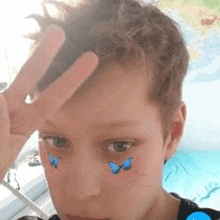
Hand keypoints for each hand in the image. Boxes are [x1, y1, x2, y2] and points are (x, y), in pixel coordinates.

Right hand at [0, 25, 98, 179]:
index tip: (91, 59)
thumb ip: (1, 133)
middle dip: (45, 53)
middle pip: (31, 75)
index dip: (73, 78)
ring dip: (2, 96)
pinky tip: (0, 109)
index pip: (54, 97)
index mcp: (24, 123)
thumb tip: (1, 103)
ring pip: (2, 87)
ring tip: (4, 120)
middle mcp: (9, 108)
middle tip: (58, 32)